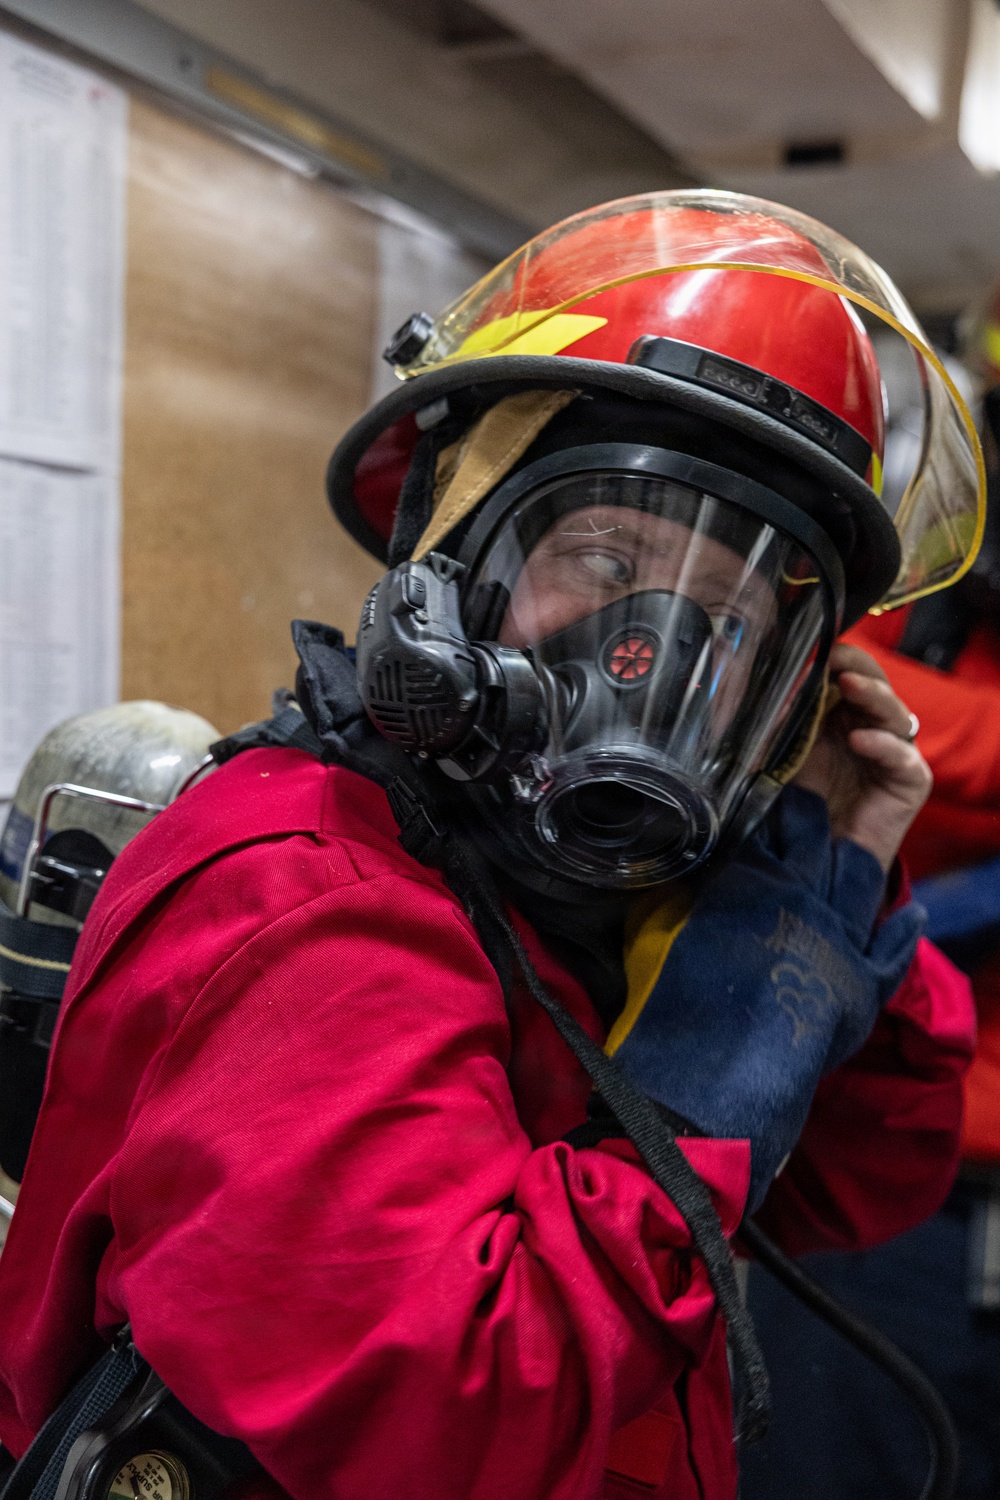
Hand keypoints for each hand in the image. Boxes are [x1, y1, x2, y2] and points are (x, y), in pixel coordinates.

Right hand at [611, 787, 922, 1208]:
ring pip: (859, 876)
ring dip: (849, 857)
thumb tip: (686, 862)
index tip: (762, 796)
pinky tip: (910, 910)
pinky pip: (894, 948)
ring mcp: (840, 941)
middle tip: (800, 809)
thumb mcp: (653, 929)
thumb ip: (678, 887)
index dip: (763, 805)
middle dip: (807, 817)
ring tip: (842, 848)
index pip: (764, 821)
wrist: (705, 1085)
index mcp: (749, 878)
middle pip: (816, 835)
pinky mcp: (863, 988)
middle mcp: (803, 896)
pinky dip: (904, 927)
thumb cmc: (666, 1008)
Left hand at [793, 642, 931, 872]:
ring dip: (871, 695)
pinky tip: (860, 740)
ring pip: (893, 711)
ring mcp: (895, 751)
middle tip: (834, 658)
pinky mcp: (911, 779)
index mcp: (842, 715)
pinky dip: (882, 744)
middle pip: (874, 684)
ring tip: (847, 685)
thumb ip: (783, 722)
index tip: (811, 646)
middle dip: (855, 667)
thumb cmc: (802, 803)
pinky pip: (902, 755)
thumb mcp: (785, 754)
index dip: (835, 659)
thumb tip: (761, 685)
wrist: (818, 857)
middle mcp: (872, 727)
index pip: (847, 674)